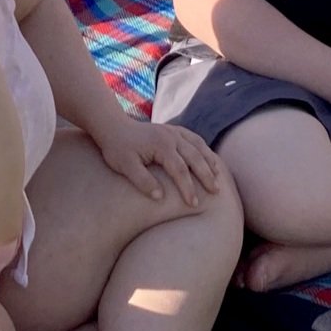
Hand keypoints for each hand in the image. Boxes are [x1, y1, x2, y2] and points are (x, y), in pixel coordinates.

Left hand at [95, 117, 223, 205]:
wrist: (113, 127)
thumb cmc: (117, 148)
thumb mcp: (125, 166)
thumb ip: (142, 181)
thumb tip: (159, 197)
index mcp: (161, 145)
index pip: (180, 170)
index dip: (188, 188)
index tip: (193, 204)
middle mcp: (171, 136)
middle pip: (195, 157)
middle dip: (206, 176)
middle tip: (215, 192)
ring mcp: (173, 131)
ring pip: (198, 146)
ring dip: (209, 162)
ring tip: (218, 178)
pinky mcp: (173, 130)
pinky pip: (194, 138)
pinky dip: (204, 149)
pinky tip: (209, 159)